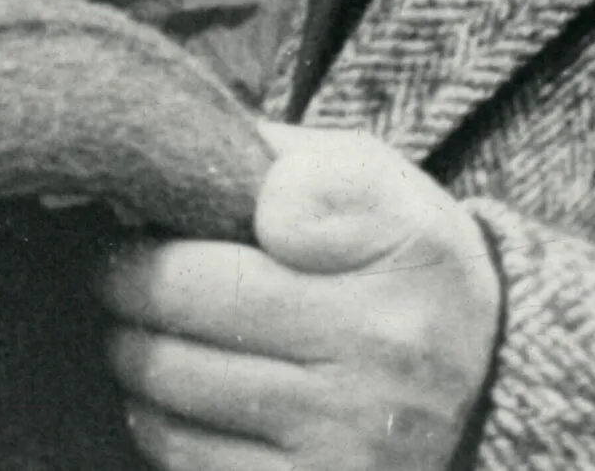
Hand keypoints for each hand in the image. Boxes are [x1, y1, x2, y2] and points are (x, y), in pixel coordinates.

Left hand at [100, 122, 502, 470]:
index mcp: (405, 251)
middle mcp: (383, 350)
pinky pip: (187, 460)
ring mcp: (348, 438)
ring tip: (130, 328)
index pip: (270, 207)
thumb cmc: (403, 266)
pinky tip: (162, 393)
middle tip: (109, 267)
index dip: (191, 202)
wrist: (486, 386)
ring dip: (129, 352)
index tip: (162, 206)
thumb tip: (185, 155)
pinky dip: (153, 420)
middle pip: (197, 300)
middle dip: (125, 278)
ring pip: (176, 386)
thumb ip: (293, 161)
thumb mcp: (380, 184)